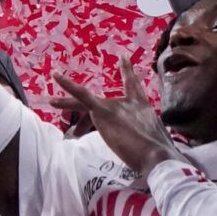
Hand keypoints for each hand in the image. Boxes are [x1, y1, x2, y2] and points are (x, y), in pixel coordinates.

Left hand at [51, 57, 185, 178]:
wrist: (159, 156)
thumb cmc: (163, 157)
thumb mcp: (159, 145)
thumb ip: (149, 142)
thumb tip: (152, 153)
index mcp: (144, 109)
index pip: (134, 87)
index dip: (128, 72)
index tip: (123, 58)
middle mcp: (130, 103)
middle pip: (104, 101)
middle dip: (90, 104)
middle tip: (77, 90)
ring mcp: (115, 106)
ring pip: (85, 100)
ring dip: (69, 103)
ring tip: (53, 102)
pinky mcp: (103, 111)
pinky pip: (81, 95)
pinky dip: (68, 85)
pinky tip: (56, 76)